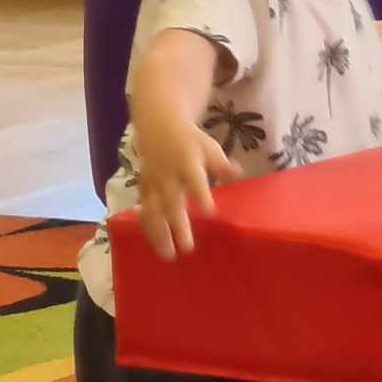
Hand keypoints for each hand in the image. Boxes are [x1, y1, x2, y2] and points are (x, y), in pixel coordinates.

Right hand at [133, 117, 239, 259]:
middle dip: (177, 226)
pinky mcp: (142, 188)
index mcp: (187, 163)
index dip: (200, 195)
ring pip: (152, 211)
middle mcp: (167, 175)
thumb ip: (222, 165)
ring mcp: (152, 183)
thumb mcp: (210, 147)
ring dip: (159, 234)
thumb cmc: (190, 140)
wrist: (157, 126)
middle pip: (171, 203)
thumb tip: (239, 173)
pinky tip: (154, 245)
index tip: (208, 211)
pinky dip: (147, 228)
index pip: (194, 181)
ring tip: (167, 255)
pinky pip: (143, 210)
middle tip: (187, 248)